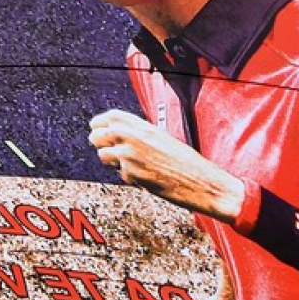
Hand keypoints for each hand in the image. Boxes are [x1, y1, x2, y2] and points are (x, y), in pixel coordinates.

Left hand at [88, 109, 245, 221]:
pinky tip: (145, 176)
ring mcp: (130, 158)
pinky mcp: (132, 176)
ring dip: (111, 161)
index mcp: (143, 126)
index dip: (101, 122)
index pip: (111, 117)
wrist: (201, 182)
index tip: (98, 126)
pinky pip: (121, 174)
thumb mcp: (163, 139)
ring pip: (103, 156)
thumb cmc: (188, 162)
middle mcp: (133, 139)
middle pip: (98, 135)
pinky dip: (129, 176)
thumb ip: (140, 135)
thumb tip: (120, 137)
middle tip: (106, 147)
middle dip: (99, 141)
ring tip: (128, 163)